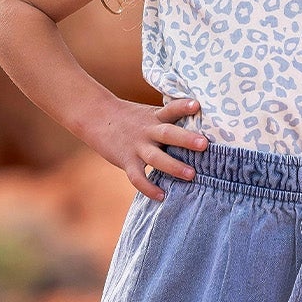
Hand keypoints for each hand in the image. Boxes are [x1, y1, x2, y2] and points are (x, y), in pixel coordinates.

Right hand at [85, 96, 206, 200]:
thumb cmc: (130, 118)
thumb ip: (168, 122)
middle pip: (168, 134)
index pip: (171, 109)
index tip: (197, 105)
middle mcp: (148, 131)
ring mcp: (136, 147)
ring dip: (174, 166)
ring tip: (192, 175)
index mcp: (155, 117)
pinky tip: (162, 196)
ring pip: (156, 158)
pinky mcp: (126, 161)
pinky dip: (149, 188)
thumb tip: (198, 132)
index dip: (183, 107)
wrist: (97, 116)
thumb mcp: (149, 114)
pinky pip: (138, 177)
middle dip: (186, 139)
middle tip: (204, 144)